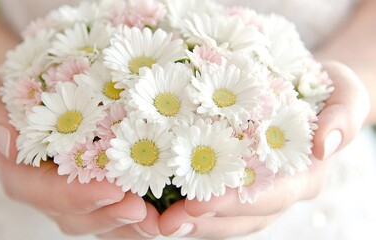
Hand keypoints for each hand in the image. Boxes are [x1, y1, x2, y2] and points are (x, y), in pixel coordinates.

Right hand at [0, 67, 160, 238]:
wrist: (28, 93)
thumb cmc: (6, 92)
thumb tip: (5, 140)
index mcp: (22, 175)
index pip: (48, 194)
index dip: (79, 196)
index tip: (112, 191)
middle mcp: (50, 191)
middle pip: (80, 215)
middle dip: (113, 216)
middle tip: (145, 211)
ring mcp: (75, 190)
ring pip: (103, 216)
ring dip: (132, 220)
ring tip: (162, 218)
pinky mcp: (98, 182)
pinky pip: (119, 203)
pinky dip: (143, 207)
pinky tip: (167, 202)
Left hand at [157, 61, 369, 238]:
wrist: (306, 88)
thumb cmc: (324, 89)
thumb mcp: (344, 92)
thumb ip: (344, 115)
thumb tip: (323, 145)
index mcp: (304, 174)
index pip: (270, 196)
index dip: (235, 203)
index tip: (198, 203)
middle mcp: (279, 189)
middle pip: (243, 215)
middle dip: (206, 221)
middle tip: (167, 223)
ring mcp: (257, 188)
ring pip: (227, 217)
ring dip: (193, 222)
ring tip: (158, 223)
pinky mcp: (237, 179)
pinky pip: (215, 200)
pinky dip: (190, 206)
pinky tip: (163, 205)